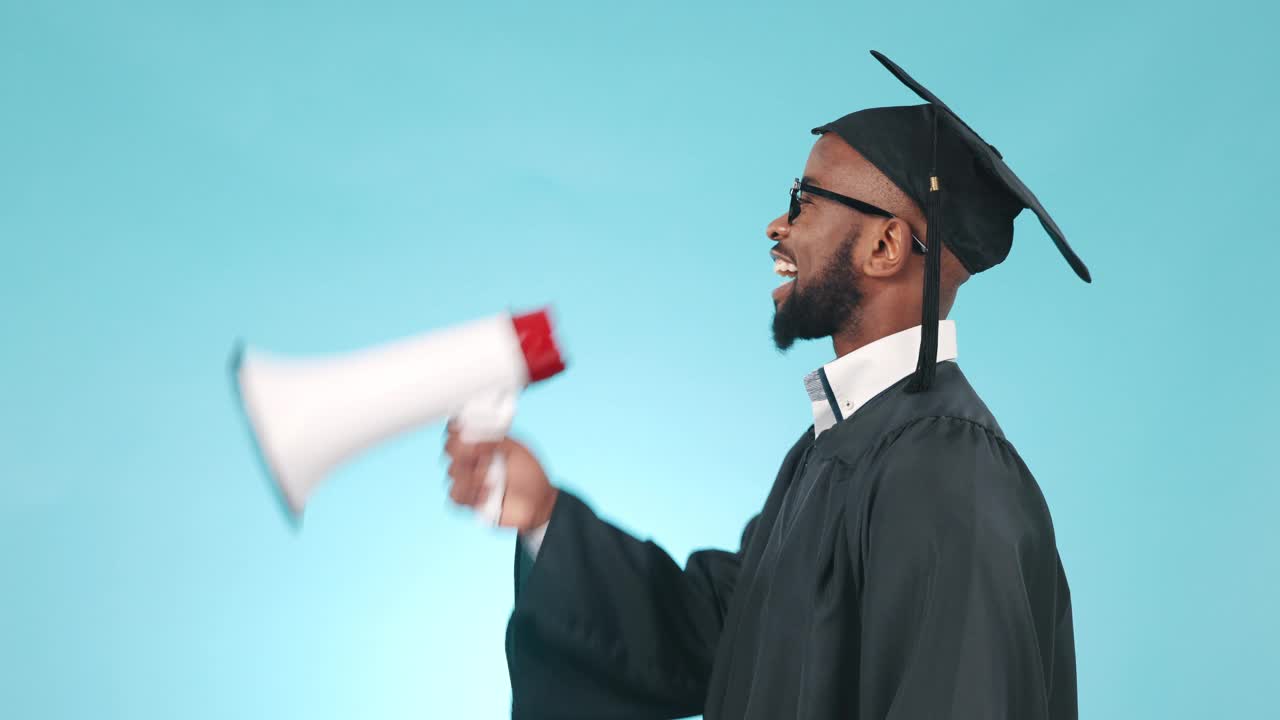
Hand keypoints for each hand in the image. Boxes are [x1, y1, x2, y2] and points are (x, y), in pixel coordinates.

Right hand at [443, 423, 558, 531]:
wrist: (537, 503)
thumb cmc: (530, 475)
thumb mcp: (518, 450)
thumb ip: (495, 441)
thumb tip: (475, 439)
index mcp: (484, 443)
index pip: (460, 431)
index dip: (457, 430)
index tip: (465, 434)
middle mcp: (473, 459)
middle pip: (449, 449)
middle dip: (463, 452)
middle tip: (481, 457)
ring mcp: (469, 479)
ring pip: (452, 472)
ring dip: (471, 476)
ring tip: (491, 481)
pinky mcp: (468, 500)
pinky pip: (454, 496)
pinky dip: (469, 495)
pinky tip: (487, 494)